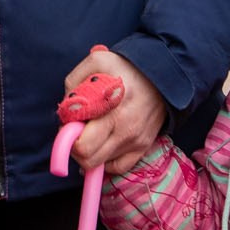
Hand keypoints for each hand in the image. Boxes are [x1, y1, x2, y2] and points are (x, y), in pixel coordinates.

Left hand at [61, 47, 165, 174]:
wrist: (163, 75)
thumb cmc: (126, 68)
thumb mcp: (97, 62)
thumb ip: (74, 83)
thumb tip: (66, 110)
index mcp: (113, 112)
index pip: (82, 145)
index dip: (67, 136)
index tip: (70, 122)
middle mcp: (125, 132)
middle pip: (88, 160)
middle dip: (75, 147)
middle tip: (78, 130)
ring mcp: (135, 142)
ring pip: (100, 165)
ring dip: (89, 153)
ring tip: (92, 133)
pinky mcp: (142, 147)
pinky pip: (118, 167)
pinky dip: (105, 161)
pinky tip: (102, 146)